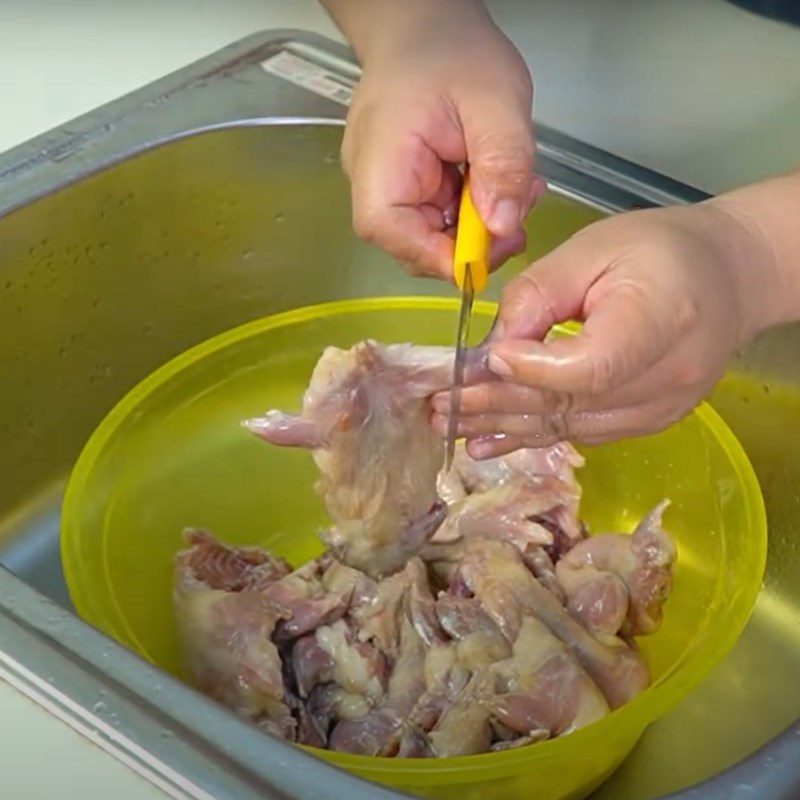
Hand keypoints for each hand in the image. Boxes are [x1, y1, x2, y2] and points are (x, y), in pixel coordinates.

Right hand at [340, 3, 539, 278]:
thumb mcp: (495, 101)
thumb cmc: (452, 51)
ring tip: (516, 189)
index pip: (389, 231)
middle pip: (413, 245)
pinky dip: (474, 210)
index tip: (491, 248)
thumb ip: (503, 164)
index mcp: (379, 161)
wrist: (427, 26)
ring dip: (478, 228)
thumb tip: (503, 227)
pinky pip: (440, 218)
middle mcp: (375, 184)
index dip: (438, 254)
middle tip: (518, 217)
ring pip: (433, 236)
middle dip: (470, 244)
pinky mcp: (410, 187)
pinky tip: (499, 183)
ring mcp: (390, 188)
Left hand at [432, 201, 775, 454]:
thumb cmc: (659, 250)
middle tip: (440, 404)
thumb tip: (492, 347)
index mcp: (661, 320)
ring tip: (449, 425)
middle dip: (495, 403)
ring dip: (504, 426)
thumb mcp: (594, 248)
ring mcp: (659, 410)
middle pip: (568, 403)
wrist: (725, 278)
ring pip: (568, 426)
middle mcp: (666, 379)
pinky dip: (531, 435)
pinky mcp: (646, 422)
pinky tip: (490, 441)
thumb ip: (540, 294)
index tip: (489, 358)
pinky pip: (580, 433)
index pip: (591, 366)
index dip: (534, 370)